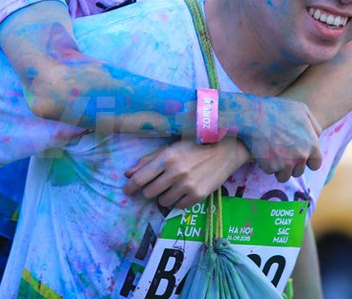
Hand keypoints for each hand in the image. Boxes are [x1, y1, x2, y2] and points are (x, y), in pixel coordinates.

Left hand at [123, 138, 250, 207]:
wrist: (225, 150)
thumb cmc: (195, 145)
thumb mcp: (171, 147)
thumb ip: (149, 160)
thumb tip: (128, 173)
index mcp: (167, 157)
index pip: (140, 178)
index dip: (130, 187)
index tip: (127, 190)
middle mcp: (176, 172)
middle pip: (149, 193)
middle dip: (149, 190)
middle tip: (157, 184)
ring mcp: (187, 185)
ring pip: (163, 201)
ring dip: (164, 195)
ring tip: (174, 185)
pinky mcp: (198, 196)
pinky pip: (178, 206)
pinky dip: (178, 200)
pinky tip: (184, 190)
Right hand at [241, 97, 322, 182]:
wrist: (253, 115)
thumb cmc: (277, 109)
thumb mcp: (302, 110)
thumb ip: (314, 125)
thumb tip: (317, 137)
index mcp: (312, 145)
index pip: (315, 164)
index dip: (308, 161)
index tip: (299, 156)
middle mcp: (301, 157)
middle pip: (298, 171)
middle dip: (291, 164)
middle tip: (281, 151)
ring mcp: (286, 163)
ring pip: (284, 175)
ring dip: (279, 168)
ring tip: (272, 153)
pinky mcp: (271, 167)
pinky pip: (270, 171)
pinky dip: (266, 164)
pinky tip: (262, 151)